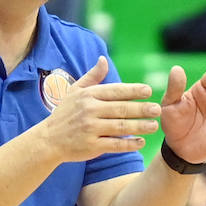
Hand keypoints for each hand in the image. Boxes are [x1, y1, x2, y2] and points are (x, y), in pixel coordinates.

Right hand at [45, 55, 161, 160]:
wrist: (47, 140)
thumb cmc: (64, 114)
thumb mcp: (75, 91)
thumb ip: (92, 76)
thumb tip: (104, 59)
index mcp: (88, 96)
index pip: (115, 91)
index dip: (133, 91)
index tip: (148, 91)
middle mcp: (90, 111)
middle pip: (121, 109)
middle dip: (142, 109)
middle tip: (158, 109)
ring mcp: (90, 129)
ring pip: (120, 127)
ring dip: (140, 127)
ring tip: (154, 126)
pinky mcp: (91, 146)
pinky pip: (114, 145)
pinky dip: (129, 144)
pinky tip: (141, 142)